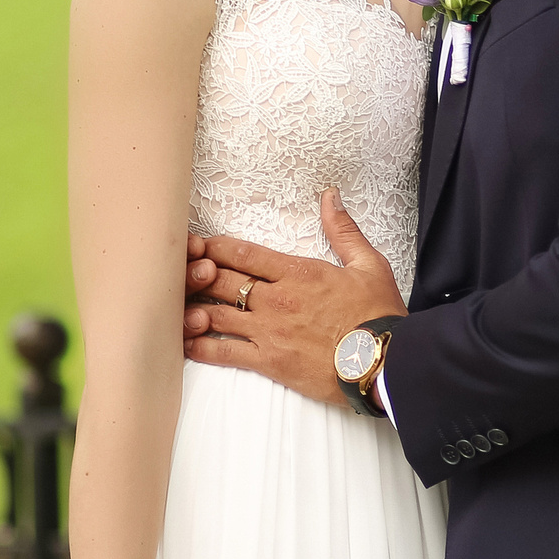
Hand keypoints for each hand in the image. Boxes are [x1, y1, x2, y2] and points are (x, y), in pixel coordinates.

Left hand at [182, 189, 405, 403]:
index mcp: (297, 272)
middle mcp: (276, 299)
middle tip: (177, 271)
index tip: (197, 245)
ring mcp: (268, 331)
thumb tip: (330, 196)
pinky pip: (223, 352)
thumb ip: (343, 230)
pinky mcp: (268, 361)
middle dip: (196, 273)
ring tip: (174, 306)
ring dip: (191, 308)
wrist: (384, 362)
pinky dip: (200, 347)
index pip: (242, 253)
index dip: (213, 247)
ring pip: (215, 314)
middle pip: (221, 280)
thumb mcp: (369, 264)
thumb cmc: (378, 314)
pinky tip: (185, 343)